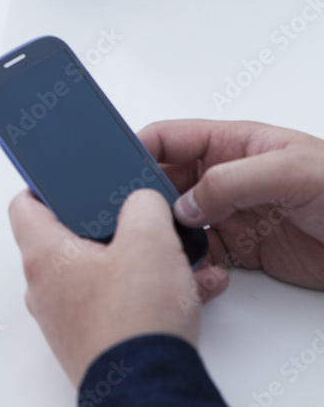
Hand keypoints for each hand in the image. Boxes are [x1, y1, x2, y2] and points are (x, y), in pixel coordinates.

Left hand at [9, 189, 226, 384]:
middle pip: (69, 239)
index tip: (71, 179)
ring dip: (140, 261)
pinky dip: (148, 292)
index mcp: (44, 255)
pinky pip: (118, 302)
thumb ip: (143, 205)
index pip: (24, 204)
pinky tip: (189, 290)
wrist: (148, 389)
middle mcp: (46, 287)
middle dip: (111, 225)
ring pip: (102, 272)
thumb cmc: (135, 323)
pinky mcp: (93, 339)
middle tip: (138, 216)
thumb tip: (142, 201)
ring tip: (178, 257)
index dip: (47, 185)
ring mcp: (67, 317)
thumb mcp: (149, 240)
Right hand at [139, 119, 323, 289]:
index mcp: (232, 143)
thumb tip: (183, 203)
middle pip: (164, 181)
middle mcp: (225, 177)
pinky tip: (192, 268)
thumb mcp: (290, 171)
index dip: (139, 148)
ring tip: (161, 246)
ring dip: (164, 235)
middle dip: (144, 197)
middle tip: (133, 216)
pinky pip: (199, 256)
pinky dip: (188, 265)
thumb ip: (229, 181)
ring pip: (176, 222)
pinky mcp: (241, 251)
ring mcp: (231, 215)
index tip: (116, 169)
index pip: (169, 137)